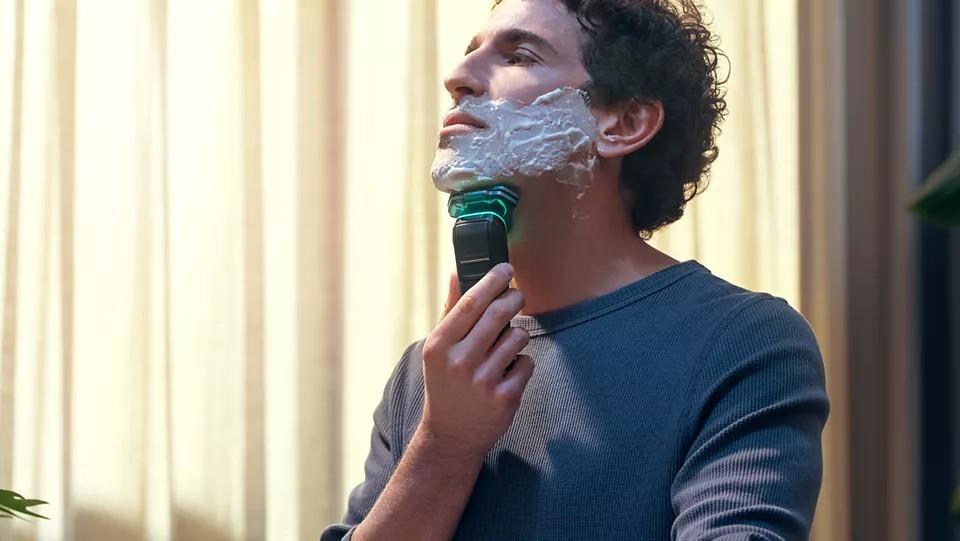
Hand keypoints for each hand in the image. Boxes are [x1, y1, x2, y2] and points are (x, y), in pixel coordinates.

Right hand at [418, 263, 533, 458]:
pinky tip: (506, 374)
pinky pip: (526, 363)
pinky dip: (521, 364)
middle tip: (518, 296)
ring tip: (504, 348)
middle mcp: (459, 361)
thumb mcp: (439, 349)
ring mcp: (483, 381)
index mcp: (440, 345)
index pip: (471, 302)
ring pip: (517, 337)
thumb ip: (450, 311)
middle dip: (514, 299)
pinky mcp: (505, 398)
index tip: (506, 268)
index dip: (493, 280)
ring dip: (517, 336)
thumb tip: (455, 273)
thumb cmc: (446, 384)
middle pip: (499, 313)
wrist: (451, 436)